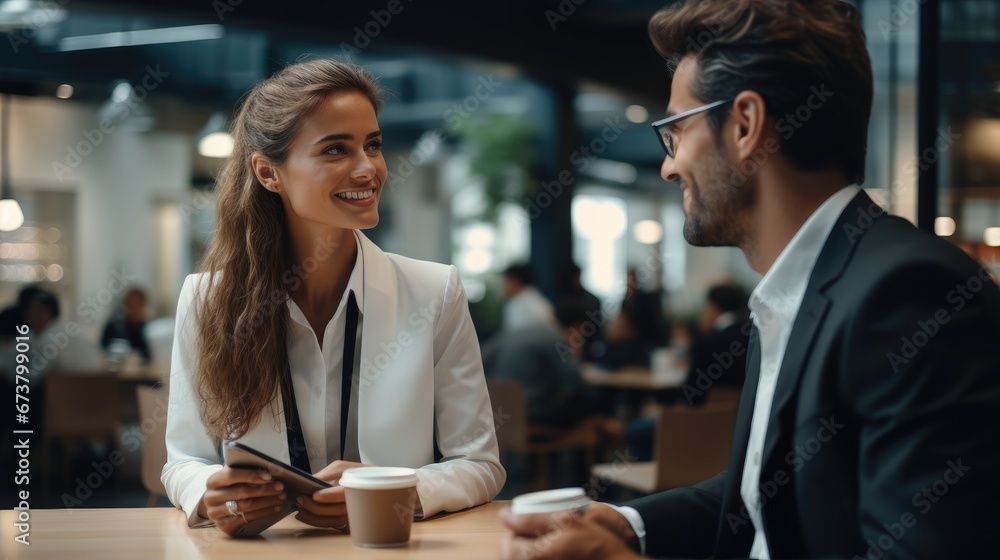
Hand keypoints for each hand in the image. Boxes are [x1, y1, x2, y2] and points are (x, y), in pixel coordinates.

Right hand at [200, 467, 285, 536]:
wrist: (217, 505)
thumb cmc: (230, 487)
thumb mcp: (234, 477)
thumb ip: (245, 471)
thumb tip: (269, 468)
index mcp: (213, 481)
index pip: (231, 475)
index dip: (251, 475)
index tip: (269, 476)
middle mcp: (211, 498)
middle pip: (241, 492)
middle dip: (264, 489)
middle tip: (280, 487)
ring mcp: (215, 513)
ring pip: (245, 507)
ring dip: (266, 502)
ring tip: (280, 497)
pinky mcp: (223, 526)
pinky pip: (246, 519)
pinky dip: (263, 512)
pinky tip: (274, 508)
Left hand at [295, 460, 372, 528]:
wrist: (373, 484)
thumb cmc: (358, 473)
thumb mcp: (343, 467)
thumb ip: (327, 473)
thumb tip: (309, 481)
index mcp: (360, 485)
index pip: (345, 494)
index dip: (329, 496)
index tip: (314, 494)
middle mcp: (361, 503)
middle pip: (337, 511)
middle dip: (316, 507)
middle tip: (301, 500)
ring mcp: (357, 515)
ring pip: (335, 522)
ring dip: (314, 518)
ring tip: (300, 510)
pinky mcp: (351, 523)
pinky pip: (333, 527)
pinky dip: (318, 522)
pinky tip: (307, 516)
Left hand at [500, 506, 642, 559]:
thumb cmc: (595, 544)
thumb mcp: (565, 521)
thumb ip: (532, 518)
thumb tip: (504, 515)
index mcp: (534, 556)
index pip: (507, 545)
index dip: (518, 532)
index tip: (534, 528)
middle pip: (513, 556)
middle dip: (523, 545)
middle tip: (543, 537)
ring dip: (533, 553)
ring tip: (552, 547)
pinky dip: (544, 558)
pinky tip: (558, 556)